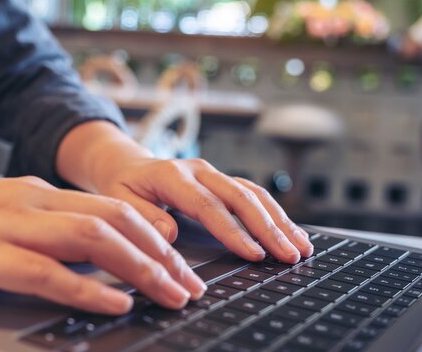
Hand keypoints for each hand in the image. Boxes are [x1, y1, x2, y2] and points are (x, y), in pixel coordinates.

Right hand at [0, 173, 205, 313]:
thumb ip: (42, 229)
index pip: (112, 207)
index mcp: (38, 193)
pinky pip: (47, 271)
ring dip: (140, 268)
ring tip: (171, 295)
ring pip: (92, 238)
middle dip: (161, 254)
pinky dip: (87, 287)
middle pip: (115, 220)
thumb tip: (87, 255)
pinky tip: (116, 303)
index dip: (154, 235)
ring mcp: (9, 225)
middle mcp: (32, 202)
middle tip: (191, 285)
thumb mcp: (0, 215)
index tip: (180, 262)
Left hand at [58, 121, 313, 264]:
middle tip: (289, 255)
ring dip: (280, 221)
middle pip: (240, 197)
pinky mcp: (222, 181)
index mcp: (172, 175)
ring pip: (253, 194)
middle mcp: (199, 170)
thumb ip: (143, 217)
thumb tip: (169, 233)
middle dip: (268, 228)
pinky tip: (292, 232)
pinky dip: (275, 214)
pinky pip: (253, 195)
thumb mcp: (120, 201)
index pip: (208, 205)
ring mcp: (214, 174)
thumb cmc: (123, 187)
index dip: (232, 231)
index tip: (253, 254)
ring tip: (301, 248)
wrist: (126, 165)